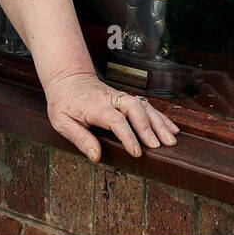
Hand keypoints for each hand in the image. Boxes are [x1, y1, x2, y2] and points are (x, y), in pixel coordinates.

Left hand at [42, 72, 178, 162]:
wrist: (68, 78)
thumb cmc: (63, 102)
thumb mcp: (62, 121)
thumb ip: (80, 138)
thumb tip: (96, 156)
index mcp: (95, 107)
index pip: (116, 120)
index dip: (128, 136)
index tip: (137, 152)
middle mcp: (111, 99)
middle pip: (135, 109)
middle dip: (149, 127)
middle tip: (159, 145)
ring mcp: (120, 97)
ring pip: (144, 106)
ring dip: (159, 122)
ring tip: (172, 140)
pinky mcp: (126, 99)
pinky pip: (146, 106)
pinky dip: (160, 117)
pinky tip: (171, 128)